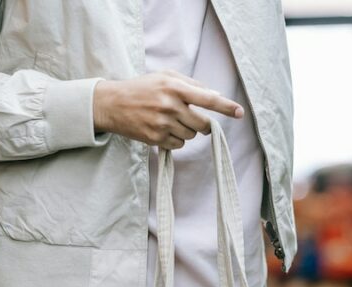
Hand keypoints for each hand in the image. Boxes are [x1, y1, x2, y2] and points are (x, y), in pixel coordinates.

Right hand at [93, 70, 243, 149]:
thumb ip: (191, 84)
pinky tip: (163, 130)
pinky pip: (179, 145)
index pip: (207, 98)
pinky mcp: (155, 138)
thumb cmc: (142, 88)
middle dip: (204, 124)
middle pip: (203, 124)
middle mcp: (170, 105)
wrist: (112, 104)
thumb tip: (215, 95)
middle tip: (196, 120)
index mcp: (174, 87)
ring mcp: (162, 123)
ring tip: (170, 121)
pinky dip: (176, 140)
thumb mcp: (165, 76)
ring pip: (191, 135)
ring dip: (187, 131)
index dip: (226, 107)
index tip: (240, 113)